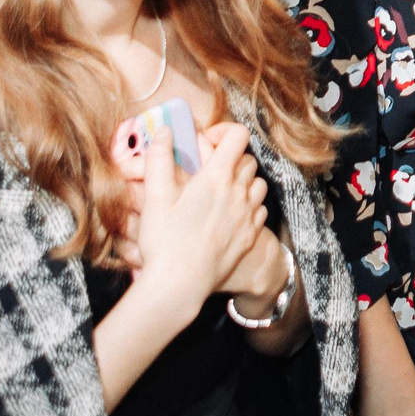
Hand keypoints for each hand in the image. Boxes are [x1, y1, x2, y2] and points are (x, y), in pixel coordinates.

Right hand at [133, 121, 268, 320]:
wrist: (180, 285)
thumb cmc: (164, 241)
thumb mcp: (154, 197)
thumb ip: (158, 159)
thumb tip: (164, 131)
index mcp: (217, 177)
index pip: (238, 135)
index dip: (224, 131)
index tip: (207, 141)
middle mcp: (239, 192)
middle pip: (247, 158)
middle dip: (230, 157)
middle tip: (208, 169)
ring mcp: (249, 214)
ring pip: (258, 183)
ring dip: (243, 180)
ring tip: (220, 191)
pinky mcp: (251, 235)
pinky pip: (260, 209)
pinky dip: (249, 204)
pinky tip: (229, 213)